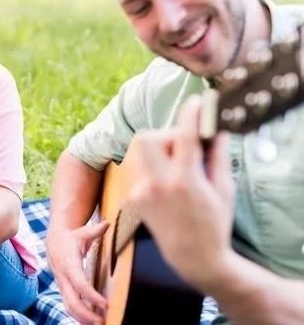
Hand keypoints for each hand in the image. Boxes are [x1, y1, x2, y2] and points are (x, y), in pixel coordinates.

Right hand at [46, 222, 108, 323]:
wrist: (54, 240)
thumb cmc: (71, 237)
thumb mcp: (82, 231)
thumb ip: (95, 230)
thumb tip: (107, 223)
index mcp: (69, 263)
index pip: (79, 283)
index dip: (91, 295)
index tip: (105, 304)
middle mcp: (63, 277)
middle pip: (72, 301)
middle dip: (86, 314)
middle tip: (103, 321)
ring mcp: (62, 285)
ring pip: (68, 307)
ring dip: (82, 318)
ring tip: (98, 324)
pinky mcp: (63, 289)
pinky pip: (69, 305)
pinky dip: (78, 316)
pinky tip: (90, 322)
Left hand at [128, 95, 236, 290]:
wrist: (192, 257)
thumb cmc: (214, 224)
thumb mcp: (224, 190)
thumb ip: (218, 156)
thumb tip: (216, 129)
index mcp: (184, 182)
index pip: (183, 137)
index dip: (190, 115)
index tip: (197, 102)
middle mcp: (158, 185)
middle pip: (146, 138)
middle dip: (165, 133)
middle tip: (183, 145)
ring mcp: (142, 192)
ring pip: (142, 153)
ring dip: (161, 150)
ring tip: (180, 166)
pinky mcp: (134, 197)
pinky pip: (143, 169)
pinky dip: (158, 168)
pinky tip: (171, 185)